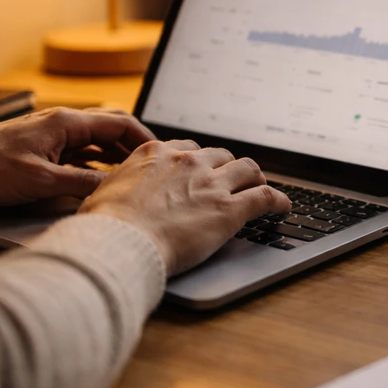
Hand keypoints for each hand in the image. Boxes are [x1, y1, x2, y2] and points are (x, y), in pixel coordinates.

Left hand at [0, 107, 154, 206]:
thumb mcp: (42, 182)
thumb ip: (84, 184)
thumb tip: (118, 191)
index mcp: (68, 122)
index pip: (121, 123)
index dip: (146, 140)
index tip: (163, 158)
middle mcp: (63, 122)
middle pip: (113, 127)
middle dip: (136, 145)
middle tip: (154, 166)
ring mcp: (53, 134)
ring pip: (97, 140)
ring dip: (118, 155)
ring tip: (136, 175)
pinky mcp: (43, 147)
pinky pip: (81, 151)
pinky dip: (98, 162)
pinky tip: (104, 180)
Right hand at [78, 140, 290, 274]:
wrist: (119, 241)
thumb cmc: (104, 225)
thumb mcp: (105, 192)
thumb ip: (122, 186)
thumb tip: (117, 196)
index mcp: (156, 153)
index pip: (188, 147)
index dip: (198, 160)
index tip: (201, 170)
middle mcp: (188, 161)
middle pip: (221, 155)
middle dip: (228, 168)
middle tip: (232, 182)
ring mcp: (211, 183)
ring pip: (248, 169)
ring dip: (255, 178)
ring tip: (260, 188)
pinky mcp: (230, 209)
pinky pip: (265, 197)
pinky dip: (278, 200)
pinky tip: (283, 207)